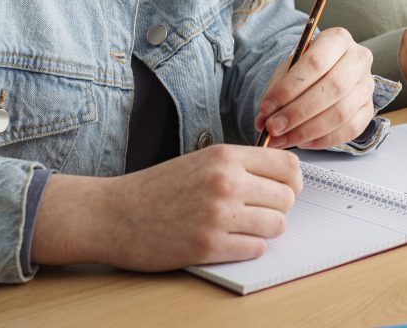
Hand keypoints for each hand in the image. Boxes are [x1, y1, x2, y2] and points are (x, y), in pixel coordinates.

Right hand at [32, 144, 302, 269]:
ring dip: (265, 230)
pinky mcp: (208, 246)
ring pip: (276, 225)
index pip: (288, 164)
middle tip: (259, 212)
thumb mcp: (200, 160)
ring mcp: (218, 215)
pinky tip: (229, 241)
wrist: (114, 214)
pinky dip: (248, 248)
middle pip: (287, 198)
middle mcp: (226, 182)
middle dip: (278, 207)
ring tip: (243, 227)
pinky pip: (255, 249)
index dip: (292, 180)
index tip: (285, 189)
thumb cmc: (157, 188)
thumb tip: (284, 179)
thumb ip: (240, 166)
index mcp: (225, 156)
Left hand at [255, 27, 374, 148]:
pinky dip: (323, 140)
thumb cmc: (304, 71)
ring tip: (283, 139)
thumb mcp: (288, 71)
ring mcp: (367, 86)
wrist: (325, 74)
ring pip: (341, 112)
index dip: (289, 88)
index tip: (266, 107)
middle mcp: (359, 59)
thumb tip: (264, 122)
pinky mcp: (369, 110)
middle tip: (274, 128)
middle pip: (332, 88)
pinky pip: (349, 130)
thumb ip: (277, 93)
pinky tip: (302, 142)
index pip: (315, 63)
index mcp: (337, 39)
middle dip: (298, 112)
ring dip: (308, 130)